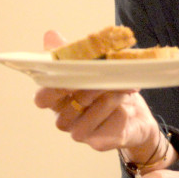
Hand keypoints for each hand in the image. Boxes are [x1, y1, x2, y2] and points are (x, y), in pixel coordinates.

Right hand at [32, 30, 162, 156]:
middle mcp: (64, 118)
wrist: (137, 116)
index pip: (42, 98)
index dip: (51, 86)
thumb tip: (50, 35)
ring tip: (121, 82)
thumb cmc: (110, 90)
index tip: (67, 71)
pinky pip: (103, 125)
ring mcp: (79, 132)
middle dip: (85, 84)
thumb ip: (71, 54)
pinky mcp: (97, 142)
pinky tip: (125, 97)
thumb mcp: (94, 67)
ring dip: (106, 93)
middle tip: (103, 71)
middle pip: (65, 103)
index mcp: (57, 100)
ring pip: (86, 111)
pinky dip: (116, 108)